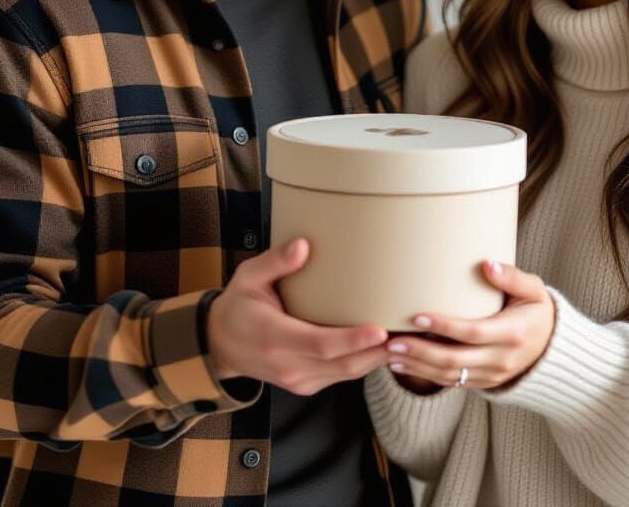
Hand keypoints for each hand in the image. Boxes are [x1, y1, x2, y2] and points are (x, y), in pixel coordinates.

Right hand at [207, 238, 390, 395]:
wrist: (218, 345)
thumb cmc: (237, 306)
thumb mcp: (248, 277)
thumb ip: (276, 262)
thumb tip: (304, 245)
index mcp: (275, 337)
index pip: (321, 345)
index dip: (353, 340)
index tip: (380, 330)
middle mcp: (288, 364)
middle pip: (342, 365)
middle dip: (378, 352)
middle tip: (410, 335)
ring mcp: (297, 379)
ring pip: (345, 374)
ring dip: (377, 360)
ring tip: (407, 341)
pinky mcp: (305, 383)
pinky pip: (339, 376)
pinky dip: (363, 363)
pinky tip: (383, 348)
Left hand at [385, 261, 554, 390]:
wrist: (551, 348)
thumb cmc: (538, 311)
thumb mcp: (534, 290)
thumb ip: (512, 277)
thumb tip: (487, 264)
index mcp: (513, 333)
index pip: (473, 332)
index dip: (444, 326)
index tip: (417, 316)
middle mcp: (501, 359)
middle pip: (455, 359)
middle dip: (420, 351)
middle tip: (392, 340)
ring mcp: (491, 375)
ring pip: (449, 375)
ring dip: (417, 366)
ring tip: (390, 354)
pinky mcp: (483, 383)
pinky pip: (452, 382)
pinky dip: (425, 375)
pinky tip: (404, 364)